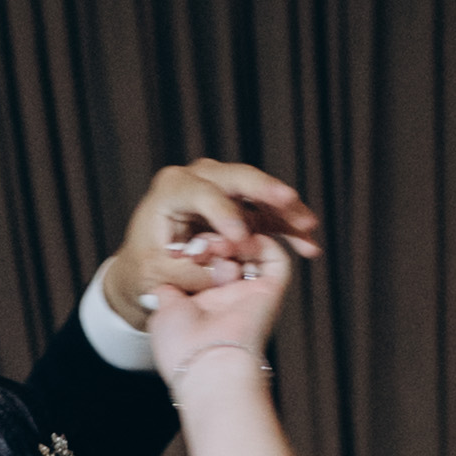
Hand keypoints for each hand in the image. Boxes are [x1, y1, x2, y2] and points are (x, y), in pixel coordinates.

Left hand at [99, 157, 325, 337]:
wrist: (148, 270)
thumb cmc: (146, 270)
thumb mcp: (158, 276)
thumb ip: (191, 272)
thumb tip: (227, 271)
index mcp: (171, 190)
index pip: (202, 194)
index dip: (223, 214)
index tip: (241, 239)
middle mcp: (198, 179)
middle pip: (238, 178)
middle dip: (266, 191)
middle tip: (290, 201)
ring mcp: (222, 189)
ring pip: (260, 193)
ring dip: (286, 211)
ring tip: (309, 228)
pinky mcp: (240, 205)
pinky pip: (268, 211)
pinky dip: (286, 226)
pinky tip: (308, 243)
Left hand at [144, 229, 301, 385]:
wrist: (209, 364)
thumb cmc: (182, 346)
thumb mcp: (163, 311)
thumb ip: (168, 290)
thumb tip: (166, 280)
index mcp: (203, 304)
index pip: (204, 263)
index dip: (194, 249)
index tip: (179, 248)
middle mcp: (228, 298)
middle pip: (227, 254)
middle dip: (213, 241)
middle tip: (199, 246)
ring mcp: (250, 294)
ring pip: (251, 252)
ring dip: (234, 239)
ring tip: (217, 245)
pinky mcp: (271, 292)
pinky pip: (276, 260)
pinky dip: (262, 244)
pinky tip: (241, 242)